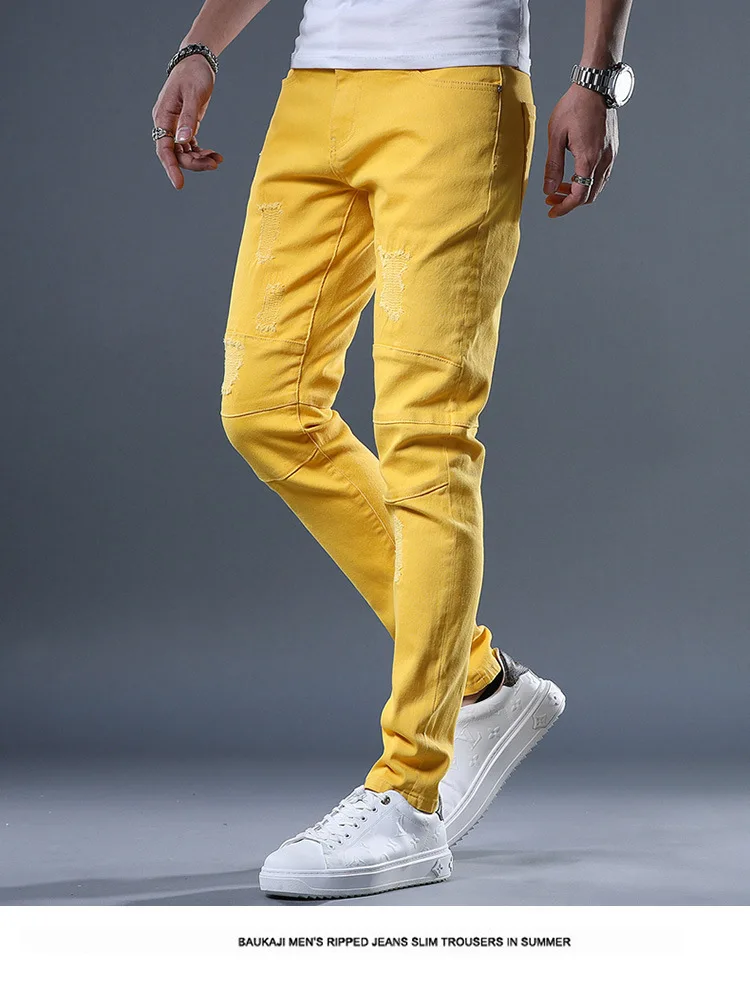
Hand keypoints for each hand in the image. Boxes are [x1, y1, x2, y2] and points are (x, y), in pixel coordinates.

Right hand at [152, 55, 222, 189]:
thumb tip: (182, 142)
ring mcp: (176, 127)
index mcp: (163, 116)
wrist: (197, 62)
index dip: (171, 167)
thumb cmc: (193, 74)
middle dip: (194, 164)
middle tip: (214, 164)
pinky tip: (216, 156)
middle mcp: (167, 124)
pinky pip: (192, 147)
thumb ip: (189, 119)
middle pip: (176, 154)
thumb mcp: (193, 95)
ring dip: (200, 160)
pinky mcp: (186, 127)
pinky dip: (203, 154)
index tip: (179, 184)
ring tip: (218, 160)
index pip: (164, 148)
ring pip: (185, 153)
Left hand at [543, 84, 618, 217]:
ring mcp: (610, 155)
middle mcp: (604, 160)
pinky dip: (586, 182)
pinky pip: (601, 175)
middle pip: (589, 195)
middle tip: (551, 199)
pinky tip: (572, 175)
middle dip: (569, 202)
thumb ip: (553, 166)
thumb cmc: (574, 106)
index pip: (579, 195)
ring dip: (578, 192)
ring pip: (596, 186)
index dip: (564, 207)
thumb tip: (549, 190)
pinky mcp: (612, 149)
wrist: (596, 85)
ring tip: (558, 187)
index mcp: (589, 158)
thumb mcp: (556, 136)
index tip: (551, 211)